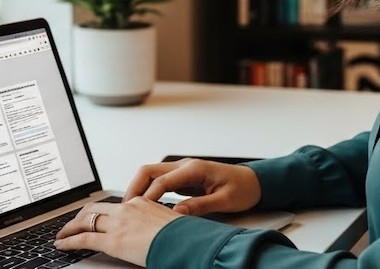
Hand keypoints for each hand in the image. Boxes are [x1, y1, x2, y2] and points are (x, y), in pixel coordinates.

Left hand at [54, 197, 181, 266]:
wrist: (189, 243)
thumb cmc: (185, 237)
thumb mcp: (170, 225)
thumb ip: (157, 224)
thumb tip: (155, 233)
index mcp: (142, 202)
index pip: (113, 205)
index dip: (99, 211)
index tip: (93, 217)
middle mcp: (128, 208)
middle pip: (94, 208)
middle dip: (79, 216)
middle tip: (71, 225)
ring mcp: (119, 223)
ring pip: (85, 220)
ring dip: (70, 228)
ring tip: (62, 235)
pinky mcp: (113, 241)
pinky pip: (84, 239)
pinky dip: (69, 241)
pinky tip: (62, 244)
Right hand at [124, 158, 261, 216]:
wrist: (255, 182)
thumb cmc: (243, 189)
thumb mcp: (225, 200)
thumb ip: (200, 206)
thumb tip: (177, 213)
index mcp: (195, 168)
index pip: (162, 181)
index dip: (148, 197)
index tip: (138, 213)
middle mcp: (185, 166)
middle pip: (149, 171)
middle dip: (134, 188)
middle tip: (124, 209)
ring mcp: (183, 171)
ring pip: (151, 175)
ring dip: (138, 189)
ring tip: (130, 209)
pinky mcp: (183, 178)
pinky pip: (159, 182)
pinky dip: (148, 192)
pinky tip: (144, 206)